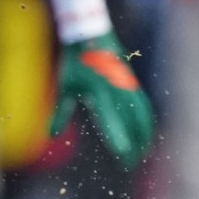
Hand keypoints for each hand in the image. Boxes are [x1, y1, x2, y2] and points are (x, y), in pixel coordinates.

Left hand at [49, 30, 155, 164]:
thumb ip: (61, 113)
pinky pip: (144, 105)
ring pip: (141, 115)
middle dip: (132, 144)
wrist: (91, 33)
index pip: (109, 119)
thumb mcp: (65, 86)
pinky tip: (147, 132)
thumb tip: (51, 136)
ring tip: (144, 153)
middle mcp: (116, 89)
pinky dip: (147, 121)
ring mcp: (127, 85)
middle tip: (129, 165)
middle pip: (129, 122)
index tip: (122, 154)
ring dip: (144, 135)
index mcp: (98, 91)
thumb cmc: (74, 61)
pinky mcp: (132, 81)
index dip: (116, 137)